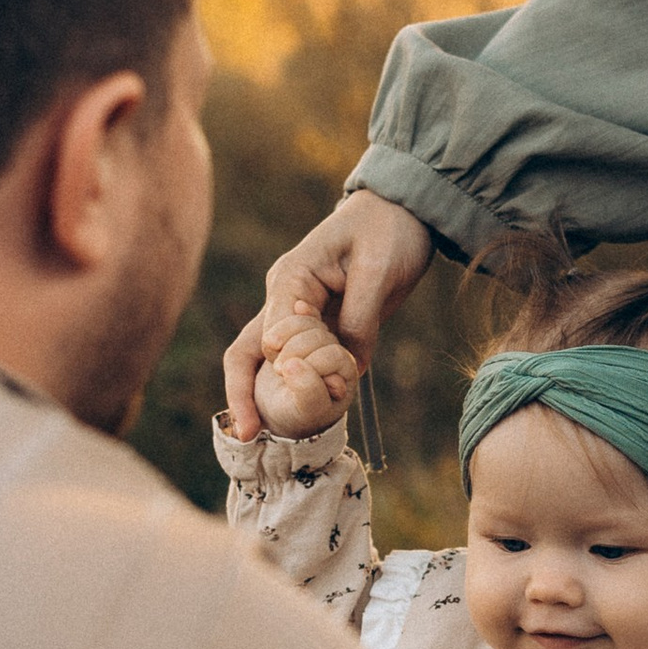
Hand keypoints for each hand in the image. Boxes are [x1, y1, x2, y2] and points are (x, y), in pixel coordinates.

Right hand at [223, 194, 436, 439]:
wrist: (403, 213)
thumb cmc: (388, 230)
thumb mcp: (378, 272)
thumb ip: (359, 319)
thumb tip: (350, 366)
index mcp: (291, 279)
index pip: (269, 334)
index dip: (281, 369)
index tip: (304, 388)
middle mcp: (286, 298)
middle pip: (250, 351)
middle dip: (245, 393)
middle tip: (248, 435)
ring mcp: (301, 314)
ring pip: (274, 362)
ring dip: (279, 394)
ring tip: (270, 434)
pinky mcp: (323, 326)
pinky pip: (307, 362)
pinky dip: (311, 385)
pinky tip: (318, 411)